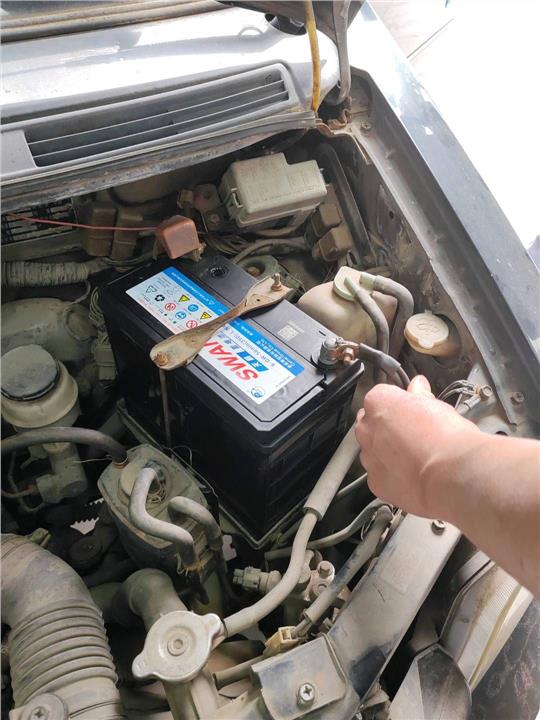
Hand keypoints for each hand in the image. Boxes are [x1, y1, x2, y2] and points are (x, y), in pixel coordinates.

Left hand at [355, 376, 479, 517]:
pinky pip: (379, 474)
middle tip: (414, 435)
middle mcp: (367, 428)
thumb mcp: (437, 405)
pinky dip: (391, 476)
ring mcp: (368, 456)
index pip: (381, 396)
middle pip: (371, 424)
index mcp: (379, 402)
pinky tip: (412, 476)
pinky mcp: (374, 481)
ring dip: (388, 453)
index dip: (398, 405)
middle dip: (388, 429)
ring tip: (416, 458)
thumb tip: (418, 387)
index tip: (410, 411)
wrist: (451, 475)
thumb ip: (419, 395)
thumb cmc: (446, 438)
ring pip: (373, 451)